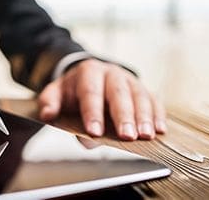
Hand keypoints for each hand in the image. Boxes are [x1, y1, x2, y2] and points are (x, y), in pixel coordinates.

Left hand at [37, 59, 165, 139]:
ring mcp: (129, 79)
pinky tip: (160, 130)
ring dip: (144, 117)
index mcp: (88, 72)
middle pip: (119, 93)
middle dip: (123, 116)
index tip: (94, 132)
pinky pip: (153, 99)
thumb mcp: (55, 93)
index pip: (90, 93)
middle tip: (126, 136)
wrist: (88, 75)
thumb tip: (48, 114)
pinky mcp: (143, 88)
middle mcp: (111, 73)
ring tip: (146, 135)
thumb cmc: (72, 90)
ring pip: (139, 96)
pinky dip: (158, 115)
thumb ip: (50, 103)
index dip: (93, 113)